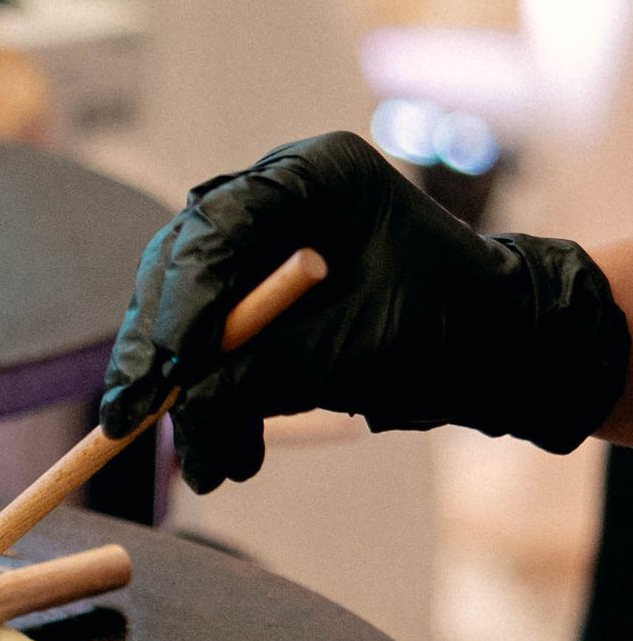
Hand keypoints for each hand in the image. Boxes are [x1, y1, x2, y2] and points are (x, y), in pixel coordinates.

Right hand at [98, 131, 627, 492]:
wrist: (507, 352)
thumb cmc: (458, 329)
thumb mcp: (362, 350)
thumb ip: (271, 368)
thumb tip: (187, 405)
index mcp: (313, 174)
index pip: (217, 226)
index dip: (184, 298)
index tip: (167, 366)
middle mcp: (276, 199)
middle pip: (183, 267)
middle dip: (161, 350)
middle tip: (133, 415)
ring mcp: (264, 247)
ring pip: (189, 313)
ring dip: (190, 394)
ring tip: (208, 466)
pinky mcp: (261, 298)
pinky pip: (216, 347)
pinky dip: (217, 403)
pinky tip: (227, 455)